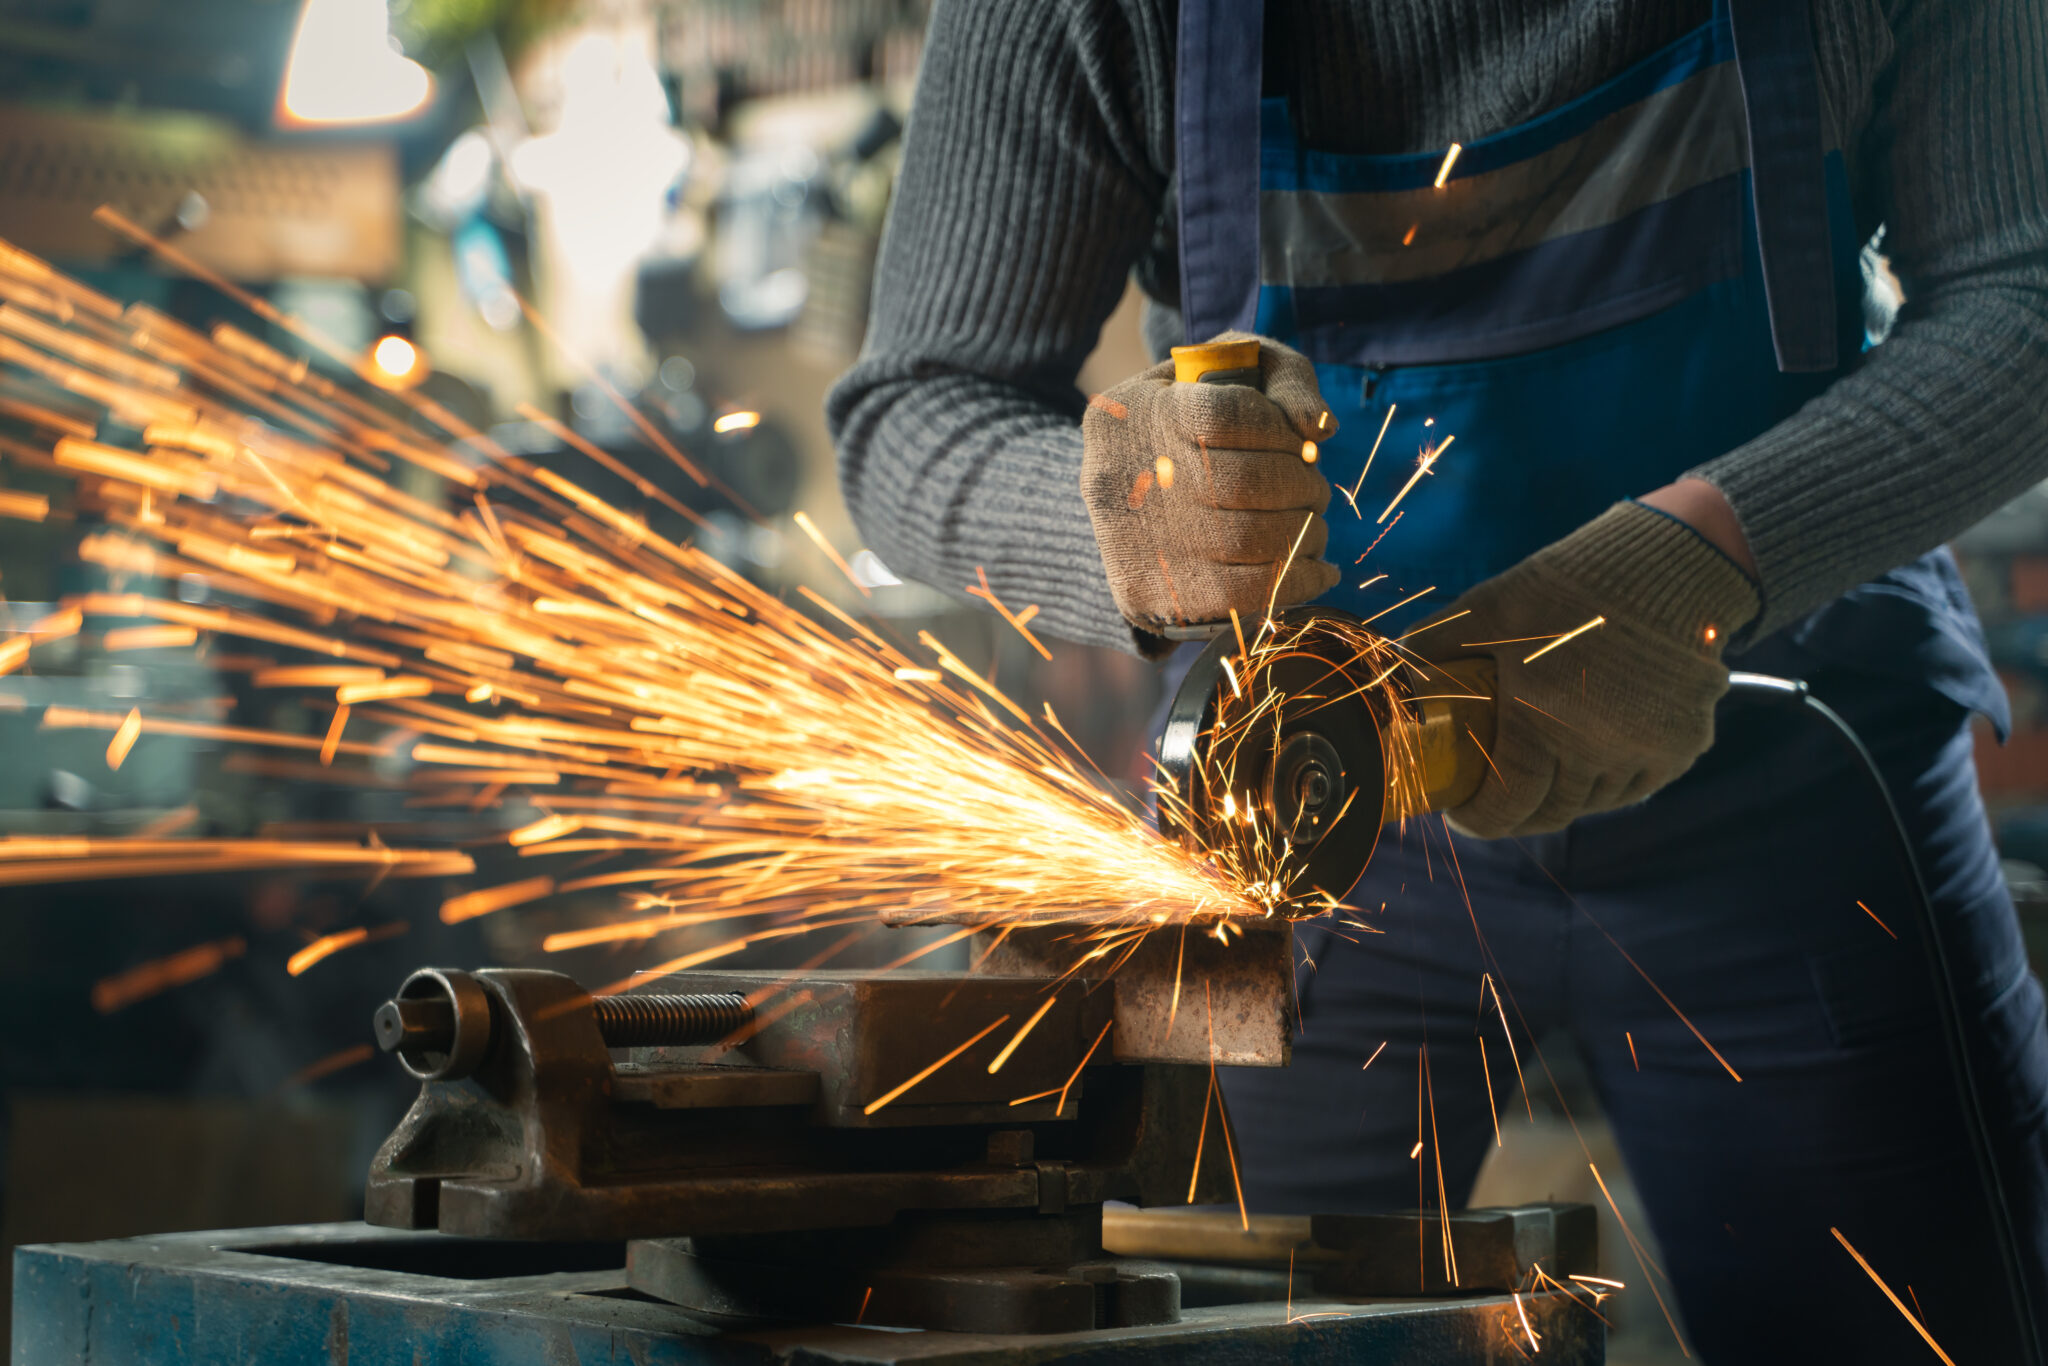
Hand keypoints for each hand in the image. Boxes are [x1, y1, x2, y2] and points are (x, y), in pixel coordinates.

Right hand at [1081, 332, 1338, 636]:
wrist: (1122, 503)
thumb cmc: (1188, 428)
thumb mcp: (1223, 376)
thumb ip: (1282, 379)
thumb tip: (1320, 427)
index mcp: (1138, 413)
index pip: (1228, 414)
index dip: (1282, 429)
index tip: (1298, 441)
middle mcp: (1126, 476)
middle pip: (1247, 482)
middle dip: (1304, 487)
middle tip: (1314, 492)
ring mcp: (1133, 541)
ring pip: (1251, 540)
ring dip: (1306, 534)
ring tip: (1311, 526)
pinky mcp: (1148, 596)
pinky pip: (1243, 595)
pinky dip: (1298, 582)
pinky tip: (1316, 569)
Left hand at [1425, 501, 1760, 837]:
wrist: (1671, 563)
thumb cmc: (1570, 585)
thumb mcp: (1489, 608)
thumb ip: (1434, 646)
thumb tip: (1393, 676)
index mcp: (1543, 726)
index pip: (1505, 809)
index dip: (1477, 819)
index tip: (1460, 812)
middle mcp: (1600, 752)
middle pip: (1551, 814)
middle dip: (1516, 813)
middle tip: (1494, 794)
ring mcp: (1648, 753)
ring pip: (1595, 802)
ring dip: (1564, 796)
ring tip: (1540, 771)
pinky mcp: (1685, 744)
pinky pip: (1639, 784)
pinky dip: (1610, 780)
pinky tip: (1591, 757)